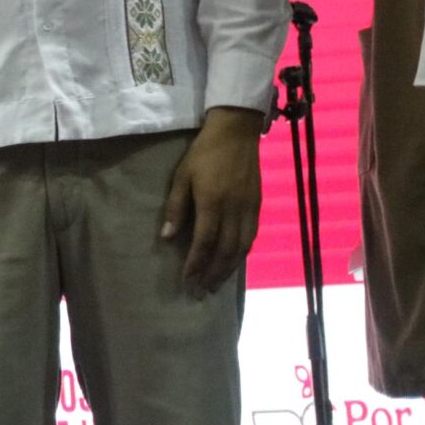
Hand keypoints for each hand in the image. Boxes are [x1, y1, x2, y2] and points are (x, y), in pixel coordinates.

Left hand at [161, 106, 263, 294]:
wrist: (236, 133)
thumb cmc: (203, 154)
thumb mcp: (181, 177)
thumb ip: (176, 208)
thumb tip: (167, 237)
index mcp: (212, 203)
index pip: (204, 242)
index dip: (196, 264)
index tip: (187, 279)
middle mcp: (234, 210)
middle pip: (225, 251)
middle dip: (213, 273)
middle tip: (202, 291)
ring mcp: (249, 208)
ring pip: (242, 247)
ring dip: (229, 269)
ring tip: (217, 284)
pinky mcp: (258, 205)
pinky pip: (252, 236)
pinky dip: (242, 253)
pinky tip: (234, 262)